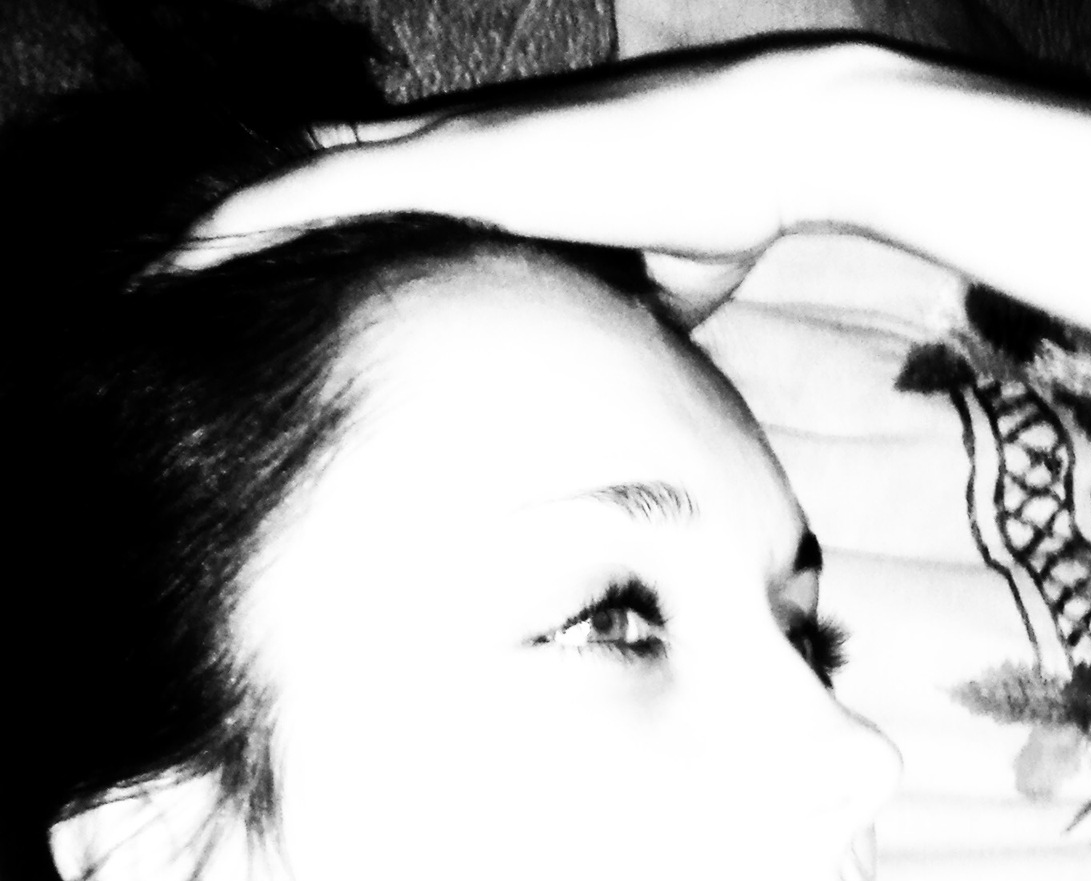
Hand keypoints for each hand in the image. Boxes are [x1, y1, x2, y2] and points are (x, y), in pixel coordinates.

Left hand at [171, 38, 919, 313]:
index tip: (287, 277)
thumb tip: (626, 370)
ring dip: (240, 221)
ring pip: (312, 175)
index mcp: (505, 176)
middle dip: (264, 224)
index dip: (333, 231)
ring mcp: (456, 144)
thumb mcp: (659, 282)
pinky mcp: (461, 161)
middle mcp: (465, 146)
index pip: (393, 199)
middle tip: (191, 270)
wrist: (765, 142)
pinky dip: (263, 214)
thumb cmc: (723, 204)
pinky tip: (203, 245)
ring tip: (168, 264)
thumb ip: (621, 310)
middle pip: (331, 177)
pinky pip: (332, 185)